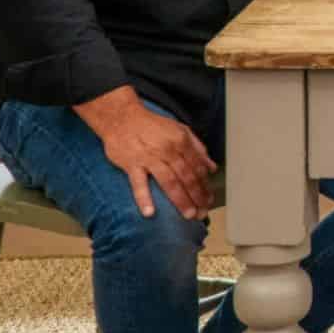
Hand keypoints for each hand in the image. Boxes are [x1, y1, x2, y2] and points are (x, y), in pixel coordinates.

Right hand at [75, 87, 216, 219]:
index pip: (197, 167)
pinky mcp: (131, 164)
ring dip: (180, 199)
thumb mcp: (180, 130)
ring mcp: (149, 158)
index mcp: (181, 142)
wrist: (121, 118)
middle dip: (197, 196)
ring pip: (169, 181)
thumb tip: (212, 167)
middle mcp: (168, 150)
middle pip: (187, 176)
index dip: (205, 185)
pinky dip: (144, 198)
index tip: (209, 199)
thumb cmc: (152, 126)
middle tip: (203, 213)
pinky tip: (150, 212)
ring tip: (189, 214)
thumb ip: (198, 148)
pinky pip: (138, 183)